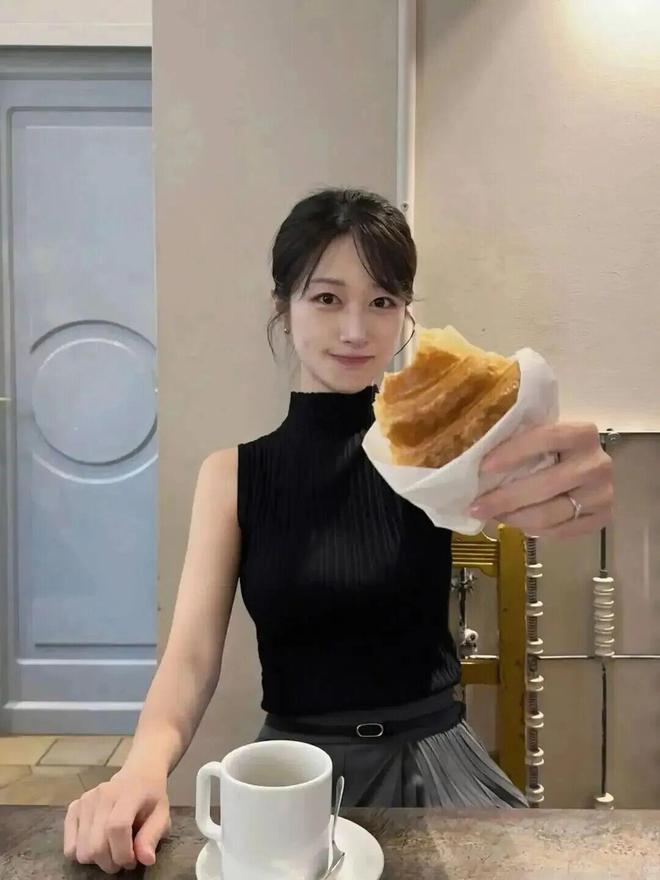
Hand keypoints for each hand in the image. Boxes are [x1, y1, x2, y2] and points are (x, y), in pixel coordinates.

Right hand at [63, 767, 170, 873]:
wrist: (138, 774)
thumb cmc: (151, 797)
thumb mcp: (162, 814)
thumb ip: (153, 836)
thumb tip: (146, 860)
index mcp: (128, 793)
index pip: (117, 828)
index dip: (123, 853)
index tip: (132, 861)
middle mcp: (102, 795)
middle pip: (96, 845)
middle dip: (111, 862)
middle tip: (124, 858)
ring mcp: (85, 800)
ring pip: (81, 850)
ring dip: (98, 860)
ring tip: (112, 850)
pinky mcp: (74, 807)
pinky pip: (69, 846)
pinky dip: (82, 853)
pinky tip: (97, 843)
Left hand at [468, 422, 613, 539]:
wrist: (586, 465)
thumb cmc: (552, 448)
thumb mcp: (537, 434)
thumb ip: (515, 436)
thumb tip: (472, 451)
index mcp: (582, 433)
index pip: (546, 439)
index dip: (513, 453)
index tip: (484, 468)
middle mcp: (598, 463)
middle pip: (546, 485)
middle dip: (505, 498)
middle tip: (476, 506)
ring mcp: (603, 493)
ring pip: (550, 514)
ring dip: (514, 518)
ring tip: (492, 516)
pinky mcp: (602, 518)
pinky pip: (561, 532)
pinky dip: (533, 530)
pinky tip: (515, 522)